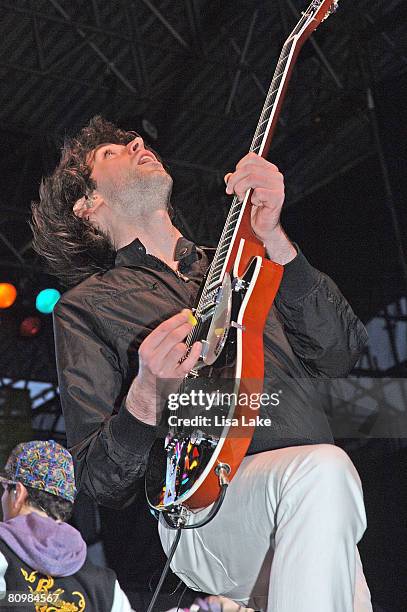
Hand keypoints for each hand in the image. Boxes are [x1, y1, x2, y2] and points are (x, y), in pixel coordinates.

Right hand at [126, 309, 201, 424]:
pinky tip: (198, 346)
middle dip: (185, 326)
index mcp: (146, 349)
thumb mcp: (149, 350)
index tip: (185, 314)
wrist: (148, 388)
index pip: (163, 329)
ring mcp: (165, 369)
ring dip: (187, 341)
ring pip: (181, 348)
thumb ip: (162, 335)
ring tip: (187, 338)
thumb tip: (180, 318)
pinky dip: (195, 352)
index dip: (176, 319)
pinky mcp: (175, 376)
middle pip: (173, 337)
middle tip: (191, 322)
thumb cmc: (150, 366)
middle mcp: (154, 359)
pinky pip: (188, 362)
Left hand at [224, 152, 283, 240]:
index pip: (251, 158)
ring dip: (240, 189)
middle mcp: (275, 175)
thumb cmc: (253, 209)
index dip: (238, 168)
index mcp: (268, 170)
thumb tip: (228, 177)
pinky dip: (252, 200)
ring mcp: (278, 185)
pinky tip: (256, 205)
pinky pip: (258, 192)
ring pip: (252, 178)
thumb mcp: (242, 191)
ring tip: (241, 199)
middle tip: (230, 192)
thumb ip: (236, 181)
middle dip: (234, 180)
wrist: (262, 227)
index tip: (233, 181)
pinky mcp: (277, 197)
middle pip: (249, 168)